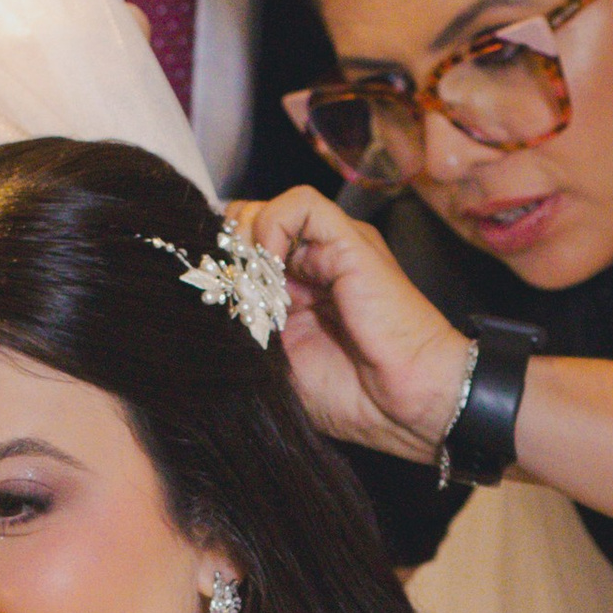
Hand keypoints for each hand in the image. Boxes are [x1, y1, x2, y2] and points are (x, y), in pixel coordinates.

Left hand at [231, 188, 475, 462]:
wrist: (409, 406)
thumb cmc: (355, 398)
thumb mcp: (277, 365)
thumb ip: (244, 329)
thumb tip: (204, 300)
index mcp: (296, 291)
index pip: (240, 250)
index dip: (218, 267)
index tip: (208, 298)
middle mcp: (313, 262)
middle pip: (246, 223)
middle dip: (226, 254)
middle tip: (225, 292)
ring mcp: (333, 249)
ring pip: (267, 208)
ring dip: (245, 242)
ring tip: (250, 285)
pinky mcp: (350, 241)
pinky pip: (300, 205)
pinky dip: (271, 227)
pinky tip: (270, 268)